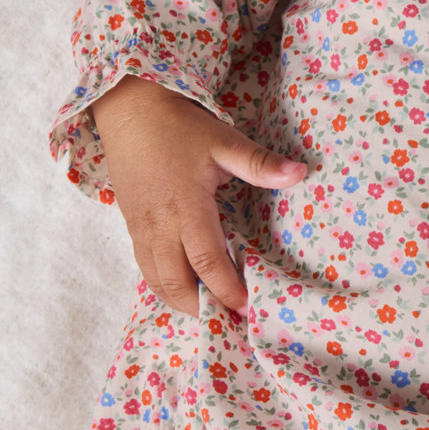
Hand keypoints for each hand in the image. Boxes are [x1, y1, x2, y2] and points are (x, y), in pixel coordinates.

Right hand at [92, 76, 306, 314]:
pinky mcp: (130, 225)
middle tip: (229, 319)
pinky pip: (145, 266)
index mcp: (186, 208)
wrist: (128, 110)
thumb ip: (259, 164)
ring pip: (156, 280)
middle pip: (176, 283)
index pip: (207, 262)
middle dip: (202, 306)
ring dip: (181, 300)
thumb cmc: (179, 126)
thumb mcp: (223, 141)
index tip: (247, 307)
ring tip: (209, 309)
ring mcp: (140, 228)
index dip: (227, 289)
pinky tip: (184, 286)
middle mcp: (159, 225)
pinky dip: (164, 284)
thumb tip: (300, 173)